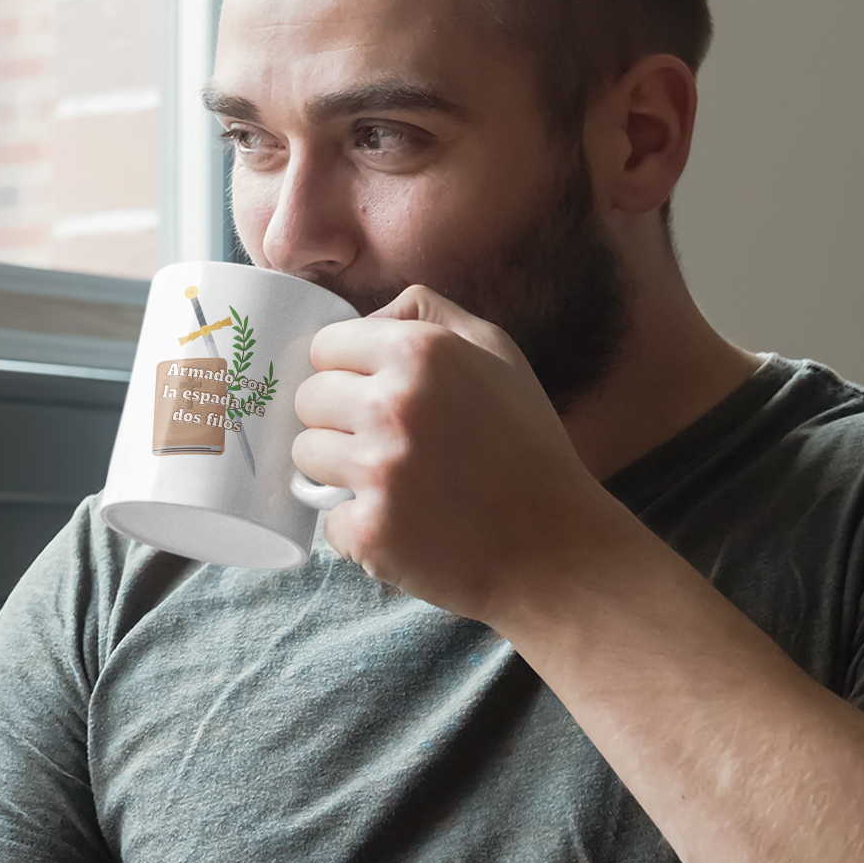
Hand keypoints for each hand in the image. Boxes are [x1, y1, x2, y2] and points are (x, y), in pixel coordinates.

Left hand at [292, 285, 612, 620]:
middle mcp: (393, 404)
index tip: (371, 395)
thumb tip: (364, 317)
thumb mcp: (497, 353)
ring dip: (338, 470)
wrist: (558, 547)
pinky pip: (327, 517)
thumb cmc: (527, 447)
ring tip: (394, 482)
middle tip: (386, 443)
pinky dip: (357, 526)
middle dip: (337, 420)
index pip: (323, 346)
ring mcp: (378, 471)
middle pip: (308, 400)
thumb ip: (428, 314)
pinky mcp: (370, 530)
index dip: (344, 372)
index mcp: (420, 352)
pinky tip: (404, 525)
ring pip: (305, 456)